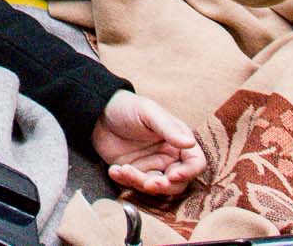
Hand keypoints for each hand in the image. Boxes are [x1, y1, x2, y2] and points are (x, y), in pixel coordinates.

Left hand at [92, 91, 206, 196]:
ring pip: (155, 186)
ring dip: (140, 183)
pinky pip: (134, 185)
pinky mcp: (134, 172)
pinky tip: (114, 170)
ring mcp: (151, 165)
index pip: (195, 162)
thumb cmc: (127, 107)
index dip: (188, 172)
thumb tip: (190, 143)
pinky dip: (125, 181)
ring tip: (124, 170)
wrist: (98, 112)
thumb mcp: (148, 112)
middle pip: (177, 182)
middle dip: (163, 186)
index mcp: (178, 140)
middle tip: (148, 183)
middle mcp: (169, 156)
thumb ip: (169, 129)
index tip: (173, 175)